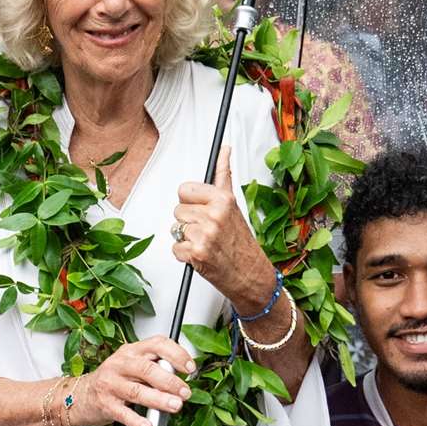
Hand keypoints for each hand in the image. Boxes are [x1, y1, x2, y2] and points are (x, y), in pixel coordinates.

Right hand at [67, 336, 193, 425]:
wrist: (82, 395)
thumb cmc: (114, 379)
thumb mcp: (133, 365)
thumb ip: (156, 366)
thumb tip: (182, 376)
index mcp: (131, 351)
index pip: (157, 344)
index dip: (176, 354)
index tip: (190, 368)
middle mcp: (120, 364)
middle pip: (147, 369)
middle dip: (170, 381)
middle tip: (185, 392)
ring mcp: (111, 384)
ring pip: (137, 391)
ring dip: (159, 399)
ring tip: (175, 406)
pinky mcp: (106, 405)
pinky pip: (123, 414)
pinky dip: (137, 422)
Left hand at [172, 146, 273, 306]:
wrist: (251, 275)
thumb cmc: (241, 242)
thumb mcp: (234, 205)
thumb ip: (223, 176)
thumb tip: (224, 150)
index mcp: (222, 199)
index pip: (184, 189)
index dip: (190, 202)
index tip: (202, 210)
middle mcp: (214, 215)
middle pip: (178, 210)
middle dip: (189, 221)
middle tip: (207, 231)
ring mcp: (204, 234)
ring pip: (175, 228)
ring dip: (186, 238)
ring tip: (206, 243)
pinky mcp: (195, 253)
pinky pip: (174, 247)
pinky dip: (184, 255)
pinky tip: (201, 255)